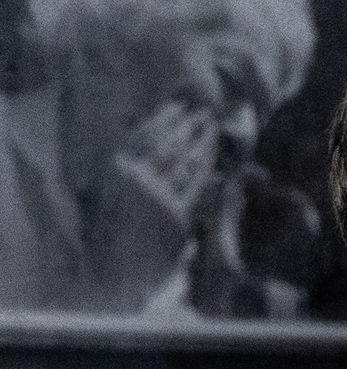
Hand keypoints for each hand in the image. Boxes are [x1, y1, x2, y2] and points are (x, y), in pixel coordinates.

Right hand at [114, 101, 219, 226]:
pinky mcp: (177, 212)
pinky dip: (205, 163)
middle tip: (204, 111)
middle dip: (188, 124)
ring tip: (211, 125)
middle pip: (168, 142)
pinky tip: (212, 151)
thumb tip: (135, 120)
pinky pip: (197, 181)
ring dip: (201, 139)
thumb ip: (128, 158)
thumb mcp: (111, 186)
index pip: (143, 133)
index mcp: (116, 169)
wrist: (122, 262)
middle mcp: (135, 179)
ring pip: (185, 159)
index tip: (179, 105)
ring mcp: (158, 195)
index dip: (164, 117)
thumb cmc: (117, 222)